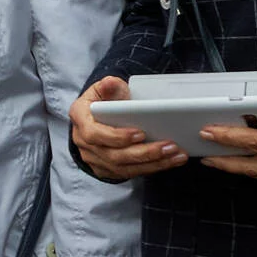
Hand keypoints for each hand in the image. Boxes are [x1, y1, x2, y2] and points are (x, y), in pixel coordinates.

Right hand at [70, 78, 186, 181]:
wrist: (97, 117)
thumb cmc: (103, 102)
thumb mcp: (104, 89)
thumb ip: (109, 87)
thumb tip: (110, 83)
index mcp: (80, 118)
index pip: (94, 133)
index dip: (116, 136)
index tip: (140, 133)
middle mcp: (83, 142)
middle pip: (113, 155)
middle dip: (144, 153)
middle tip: (169, 146)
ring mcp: (93, 158)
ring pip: (123, 167)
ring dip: (152, 163)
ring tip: (175, 155)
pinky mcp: (105, 169)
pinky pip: (129, 173)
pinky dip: (151, 168)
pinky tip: (168, 161)